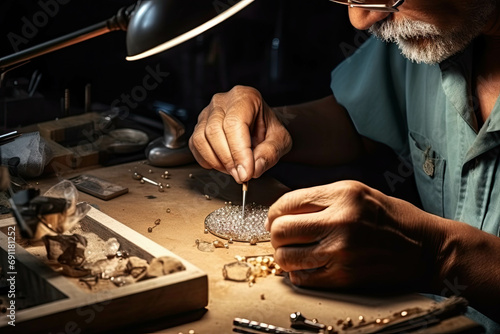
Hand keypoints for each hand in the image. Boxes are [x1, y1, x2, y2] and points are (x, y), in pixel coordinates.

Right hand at [189, 86, 291, 182]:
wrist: (262, 127)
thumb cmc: (270, 130)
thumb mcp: (281, 140)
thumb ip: (270, 153)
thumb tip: (254, 168)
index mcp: (245, 97)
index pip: (234, 124)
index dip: (239, 152)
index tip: (246, 173)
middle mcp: (222, 101)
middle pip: (214, 131)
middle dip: (228, 160)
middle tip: (242, 175)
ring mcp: (207, 112)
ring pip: (200, 139)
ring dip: (217, 162)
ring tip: (235, 169)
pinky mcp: (199, 126)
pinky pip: (195, 146)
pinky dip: (207, 160)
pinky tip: (224, 165)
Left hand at [266, 181, 445, 290]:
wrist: (427, 249)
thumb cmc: (392, 218)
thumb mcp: (357, 192)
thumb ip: (320, 198)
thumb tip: (284, 210)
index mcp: (342, 195)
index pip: (286, 204)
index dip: (275, 213)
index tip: (278, 219)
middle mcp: (340, 222)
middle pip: (280, 231)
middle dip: (276, 235)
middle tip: (285, 237)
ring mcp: (341, 252)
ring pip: (286, 258)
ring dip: (285, 256)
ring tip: (296, 252)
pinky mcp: (344, 278)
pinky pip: (302, 278)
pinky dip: (298, 273)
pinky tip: (309, 266)